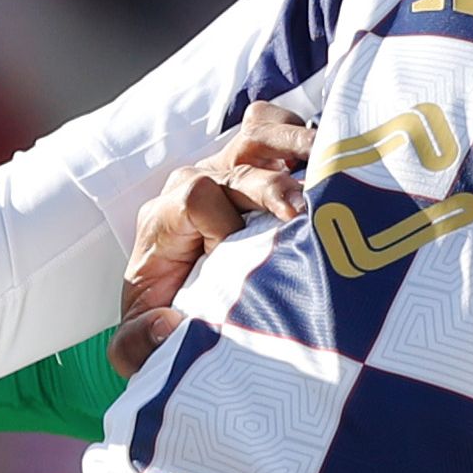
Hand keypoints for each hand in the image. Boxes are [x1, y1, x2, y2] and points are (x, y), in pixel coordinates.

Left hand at [113, 103, 314, 373]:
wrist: (175, 305)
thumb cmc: (163, 320)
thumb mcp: (137, 345)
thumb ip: (139, 344)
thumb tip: (171, 326)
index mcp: (164, 221)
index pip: (196, 196)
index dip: (223, 223)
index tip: (238, 257)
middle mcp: (194, 185)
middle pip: (236, 164)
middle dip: (273, 188)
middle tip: (303, 214)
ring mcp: (227, 170)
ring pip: (260, 132)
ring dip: (298, 148)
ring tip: (331, 169)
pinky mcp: (256, 165)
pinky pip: (276, 127)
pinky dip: (304, 135)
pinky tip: (334, 158)